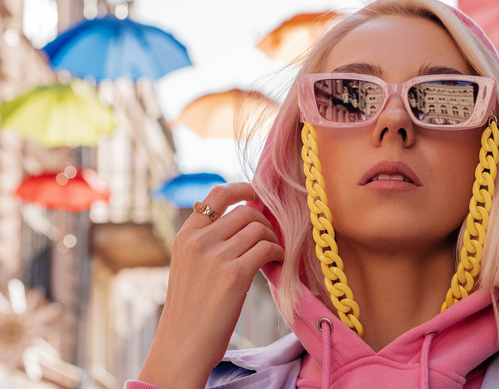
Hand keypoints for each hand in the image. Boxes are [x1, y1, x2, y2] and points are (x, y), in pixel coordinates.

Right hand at [139, 182, 283, 388]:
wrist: (182, 345)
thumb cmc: (191, 309)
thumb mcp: (187, 266)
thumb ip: (205, 240)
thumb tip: (231, 211)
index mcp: (185, 236)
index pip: (216, 195)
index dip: (243, 189)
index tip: (258, 195)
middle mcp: (198, 241)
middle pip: (246, 211)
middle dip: (265, 222)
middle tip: (272, 238)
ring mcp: (215, 256)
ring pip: (259, 228)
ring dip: (274, 239)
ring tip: (275, 254)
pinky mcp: (234, 274)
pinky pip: (267, 248)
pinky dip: (279, 253)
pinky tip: (278, 264)